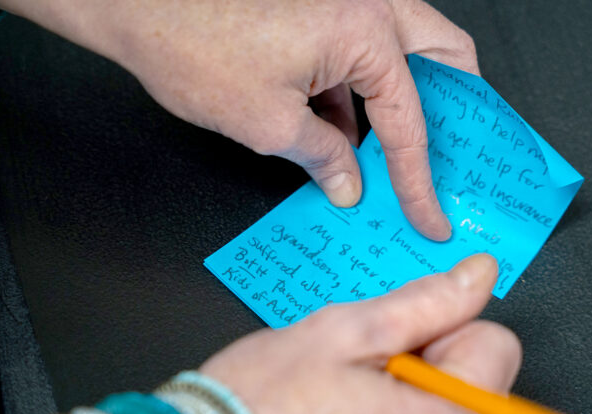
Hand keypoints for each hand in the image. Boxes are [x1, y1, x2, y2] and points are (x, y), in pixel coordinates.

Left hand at [0, 0, 478, 239]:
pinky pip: (362, 52)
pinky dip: (363, 92)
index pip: (411, 121)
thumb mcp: (268, 124)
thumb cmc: (191, 43)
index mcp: (364, 31)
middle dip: (453, 111)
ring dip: (405, 101)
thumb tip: (349, 183)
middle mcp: (367, 4)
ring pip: (405, 51)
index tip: (429, 214)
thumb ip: (323, 157)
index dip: (420, 180)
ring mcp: (345, 1)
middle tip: (449, 157)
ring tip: (395, 155)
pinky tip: (347, 135)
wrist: (138, 3)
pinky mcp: (321, 9)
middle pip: (443, 56)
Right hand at [201, 254, 521, 413]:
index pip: (498, 347)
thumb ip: (427, 301)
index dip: (445, 330)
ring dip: (422, 411)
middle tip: (368, 379)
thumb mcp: (342, 332)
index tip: (398, 343)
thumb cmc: (259, 408)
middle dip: (436, 373)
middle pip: (484, 394)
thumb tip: (477, 277)